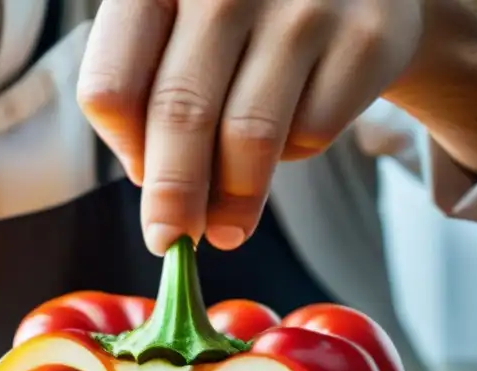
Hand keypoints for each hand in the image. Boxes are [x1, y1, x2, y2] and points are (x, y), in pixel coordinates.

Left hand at [78, 0, 423, 254]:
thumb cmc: (245, 15)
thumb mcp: (181, 26)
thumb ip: (150, 91)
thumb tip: (153, 184)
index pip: (110, 86)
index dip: (121, 145)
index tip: (139, 177)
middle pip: (179, 114)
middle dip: (172, 197)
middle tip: (169, 242)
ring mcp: (303, 3)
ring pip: (247, 135)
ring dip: (230, 201)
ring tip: (224, 231)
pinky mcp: (366, 38)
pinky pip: (311, 131)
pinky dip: (294, 153)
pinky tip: (291, 135)